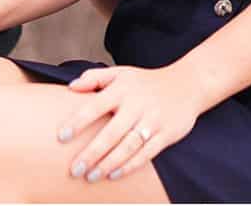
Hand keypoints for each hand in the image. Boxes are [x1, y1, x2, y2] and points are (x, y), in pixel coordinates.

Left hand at [57, 65, 198, 183]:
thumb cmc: (146, 82)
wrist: (188, 83)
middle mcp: (138, 104)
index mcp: (123, 88)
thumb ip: (95, 77)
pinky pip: (147, 153)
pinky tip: (114, 174)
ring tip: (90, 176)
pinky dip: (130, 166)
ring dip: (108, 163)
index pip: (96, 105)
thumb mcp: (122, 73)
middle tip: (74, 170)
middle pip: (112, 132)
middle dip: (91, 153)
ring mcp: (154, 119)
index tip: (61, 137)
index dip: (78, 121)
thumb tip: (70, 87)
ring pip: (128, 146)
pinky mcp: (167, 133)